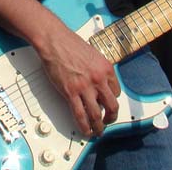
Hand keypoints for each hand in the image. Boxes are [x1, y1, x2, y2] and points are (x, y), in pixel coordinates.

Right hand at [36, 22, 119, 136]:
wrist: (54, 40)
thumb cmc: (69, 44)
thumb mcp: (93, 55)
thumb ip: (98, 69)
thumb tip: (99, 82)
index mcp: (106, 69)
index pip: (116, 91)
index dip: (112, 100)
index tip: (109, 105)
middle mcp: (98, 79)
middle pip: (112, 106)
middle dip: (111, 118)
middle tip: (108, 121)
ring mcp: (85, 87)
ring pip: (97, 115)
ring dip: (98, 126)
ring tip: (97, 131)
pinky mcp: (71, 92)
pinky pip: (80, 115)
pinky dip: (84, 126)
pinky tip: (85, 130)